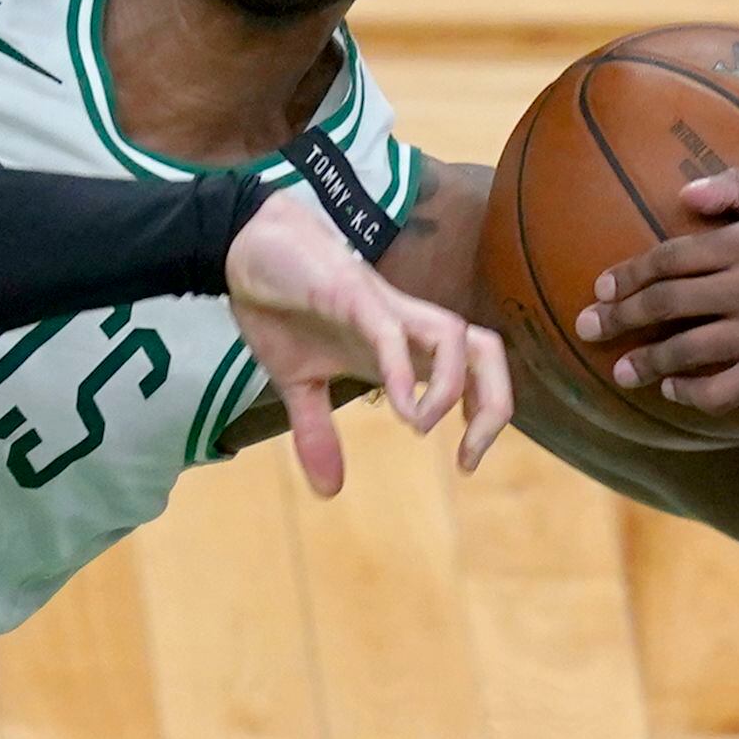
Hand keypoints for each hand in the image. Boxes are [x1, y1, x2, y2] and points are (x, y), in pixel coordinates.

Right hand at [225, 188, 512, 496]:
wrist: (244, 247)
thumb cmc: (280, 304)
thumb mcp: (296, 382)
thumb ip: (317, 431)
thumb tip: (328, 491)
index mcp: (401, 346)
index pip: (473, 372)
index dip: (485, 416)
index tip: (465, 464)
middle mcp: (405, 325)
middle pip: (486, 352)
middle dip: (494, 405)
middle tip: (469, 456)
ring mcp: (383, 308)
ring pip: (455, 336)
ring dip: (451, 388)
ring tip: (419, 426)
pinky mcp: (352, 294)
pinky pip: (391, 331)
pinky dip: (402, 371)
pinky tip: (396, 407)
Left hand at [574, 170, 738, 417]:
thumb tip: (683, 192)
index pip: (670, 258)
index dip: (629, 274)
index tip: (601, 288)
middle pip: (666, 304)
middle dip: (620, 318)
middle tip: (587, 329)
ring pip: (688, 350)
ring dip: (647, 362)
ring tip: (621, 370)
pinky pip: (724, 389)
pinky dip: (693, 393)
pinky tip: (674, 391)